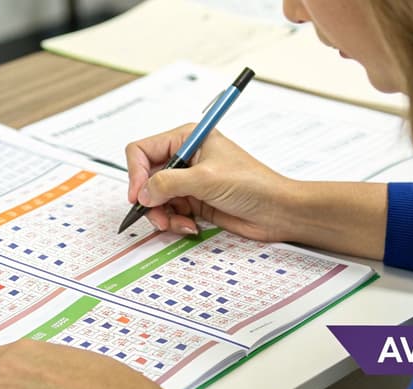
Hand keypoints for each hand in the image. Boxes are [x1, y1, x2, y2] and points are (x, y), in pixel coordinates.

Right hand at [125, 124, 298, 241]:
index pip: (143, 150)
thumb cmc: (253, 184)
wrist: (277, 211)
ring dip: (162, 215)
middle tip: (157, 215)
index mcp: (187, 138)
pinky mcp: (194, 202)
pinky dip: (174, 222)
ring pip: (155, 199)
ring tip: (177, 223)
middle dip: (150, 200)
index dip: (136, 173)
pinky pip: (170, 212)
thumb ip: (168, 183)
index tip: (138, 196)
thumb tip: (143, 192)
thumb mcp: (206, 179)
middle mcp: (185, 158)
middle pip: (146, 178)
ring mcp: (189, 181)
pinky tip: (190, 226)